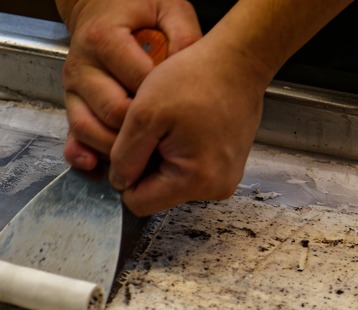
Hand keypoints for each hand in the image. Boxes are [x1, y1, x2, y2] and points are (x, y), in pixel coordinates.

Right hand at [56, 0, 200, 168]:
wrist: (101, 7)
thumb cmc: (138, 10)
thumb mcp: (169, 9)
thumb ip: (184, 35)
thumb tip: (193, 72)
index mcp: (104, 39)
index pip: (136, 82)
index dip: (162, 105)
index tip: (182, 119)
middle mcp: (82, 65)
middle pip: (112, 111)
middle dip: (141, 134)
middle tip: (168, 145)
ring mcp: (72, 87)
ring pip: (87, 129)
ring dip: (114, 149)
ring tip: (142, 159)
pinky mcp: (70, 102)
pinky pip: (72, 134)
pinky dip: (83, 154)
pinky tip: (97, 166)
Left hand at [109, 32, 270, 215]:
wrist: (238, 59)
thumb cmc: (196, 78)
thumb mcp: (144, 114)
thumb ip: (124, 156)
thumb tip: (119, 183)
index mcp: (196, 181)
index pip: (138, 203)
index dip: (126, 176)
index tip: (134, 144)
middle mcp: (215, 188)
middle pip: (156, 194)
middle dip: (146, 165)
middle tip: (154, 128)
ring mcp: (224, 178)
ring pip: (170, 181)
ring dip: (161, 156)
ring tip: (171, 124)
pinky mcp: (226, 165)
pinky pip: (187, 169)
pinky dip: (177, 151)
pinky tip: (183, 125)